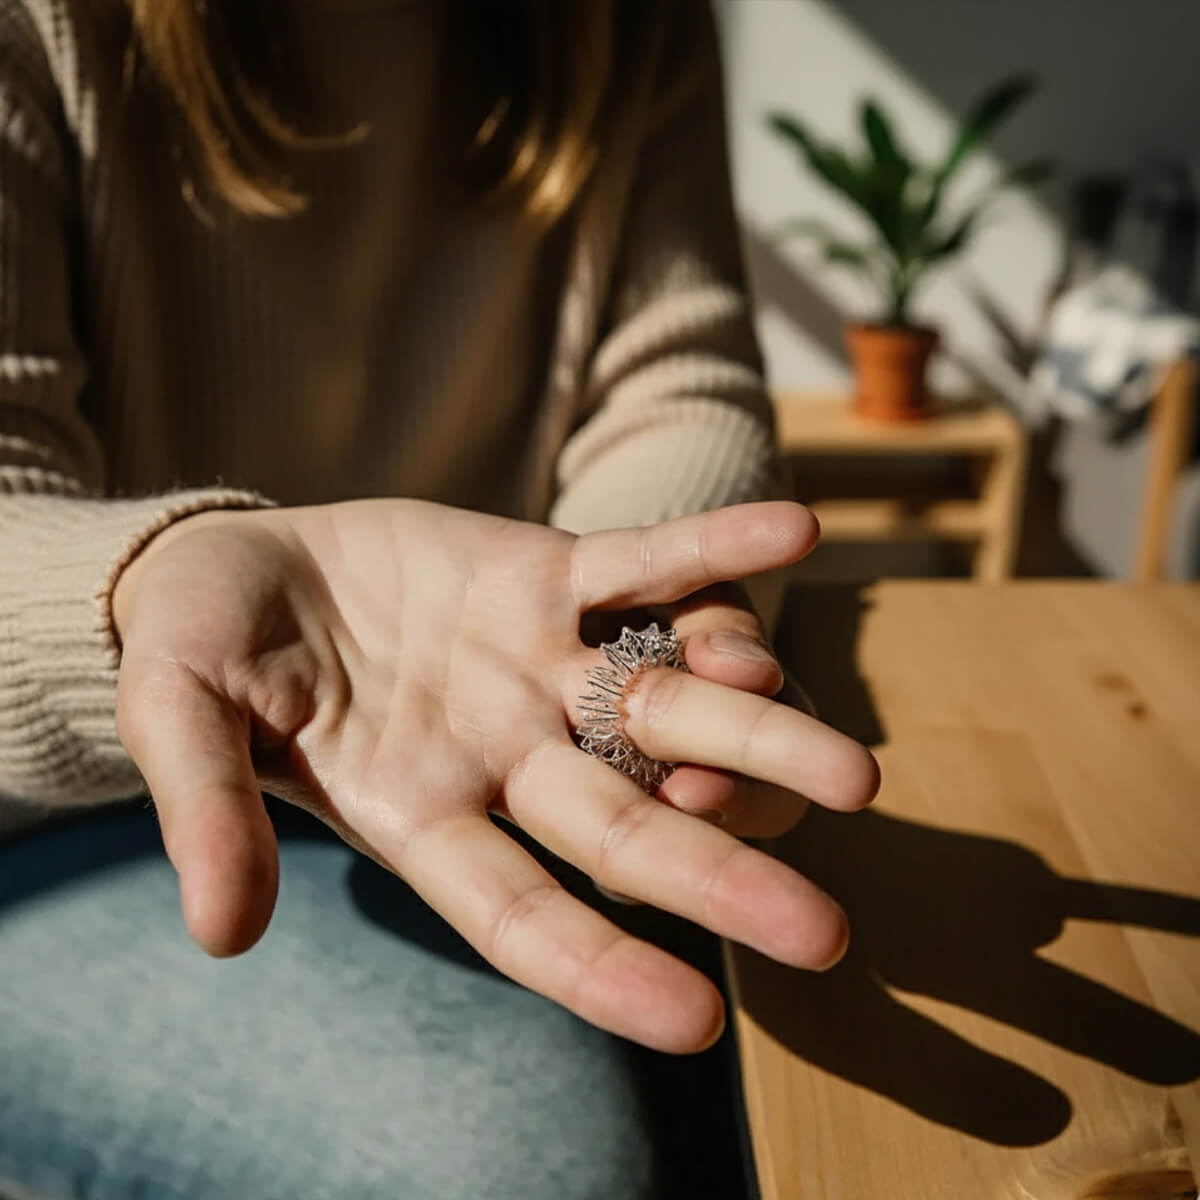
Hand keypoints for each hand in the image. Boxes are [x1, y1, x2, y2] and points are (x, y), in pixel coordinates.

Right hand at [114, 499, 878, 1052]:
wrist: (243, 565)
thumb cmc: (198, 652)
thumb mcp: (178, 718)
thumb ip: (208, 811)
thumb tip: (223, 935)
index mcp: (415, 811)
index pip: (519, 910)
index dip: (598, 966)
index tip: (696, 1020)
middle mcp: (502, 753)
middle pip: (626, 823)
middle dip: (719, 874)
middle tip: (828, 937)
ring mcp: (538, 664)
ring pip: (664, 703)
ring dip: (755, 728)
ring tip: (853, 769)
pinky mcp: (548, 574)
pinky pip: (643, 561)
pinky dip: (712, 550)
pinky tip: (794, 534)